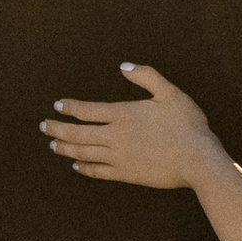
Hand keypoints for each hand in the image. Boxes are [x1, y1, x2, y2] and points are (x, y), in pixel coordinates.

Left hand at [42, 63, 219, 192]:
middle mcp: (115, 136)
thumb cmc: (188, 125)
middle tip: (43, 126)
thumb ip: (146, 77)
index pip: (87, 110)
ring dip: (66, 148)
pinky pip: (98, 171)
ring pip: (83, 153)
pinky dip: (84, 167)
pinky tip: (77, 165)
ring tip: (53, 145)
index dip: (70, 107)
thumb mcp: (170, 93)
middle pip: (77, 133)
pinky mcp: (126, 175)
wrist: (198, 161)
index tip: (57, 106)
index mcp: (124, 114)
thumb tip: (123, 66)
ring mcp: (118, 158)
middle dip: (57, 129)